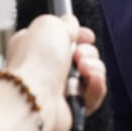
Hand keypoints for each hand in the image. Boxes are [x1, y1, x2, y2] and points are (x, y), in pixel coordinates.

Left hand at [5, 14, 106, 130]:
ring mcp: (60, 90)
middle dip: (88, 52)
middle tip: (79, 54)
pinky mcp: (73, 108)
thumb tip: (72, 24)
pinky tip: (91, 80)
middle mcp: (47, 69)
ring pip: (91, 74)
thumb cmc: (35, 61)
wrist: (35, 96)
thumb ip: (63, 22)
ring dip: (94, 68)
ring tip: (83, 69)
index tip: (87, 35)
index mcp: (36, 47)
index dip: (78, 36)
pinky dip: (96, 86)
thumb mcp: (48, 24)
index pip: (63, 40)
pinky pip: (95, 94)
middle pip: (82, 56)